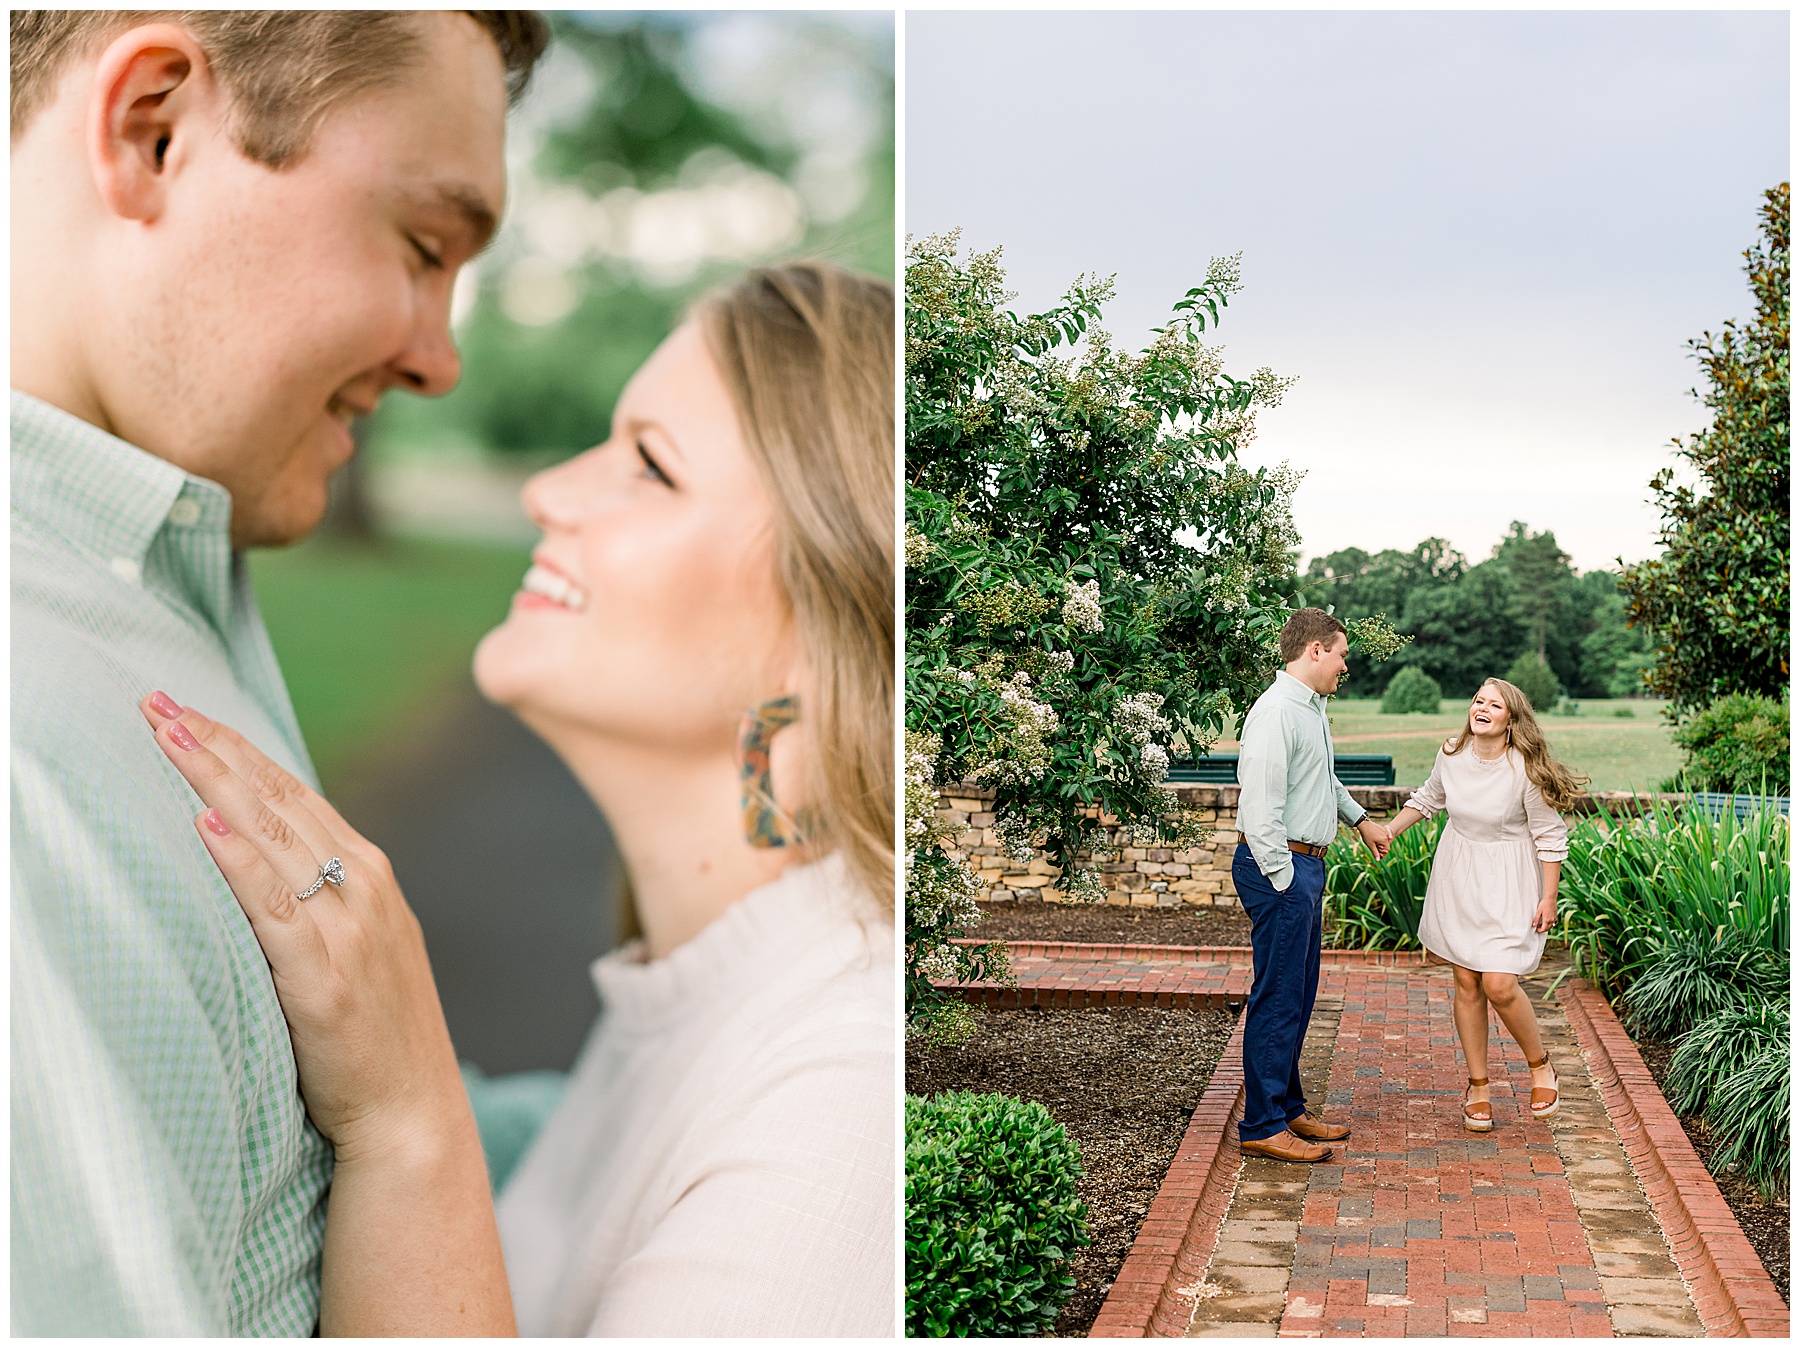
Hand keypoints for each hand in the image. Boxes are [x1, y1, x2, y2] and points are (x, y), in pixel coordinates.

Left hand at [140, 694, 463, 1159]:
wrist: (411, 1113)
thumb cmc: (374, 1036)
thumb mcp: (356, 947)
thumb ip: (317, 898)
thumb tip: (251, 857)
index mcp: (370, 876)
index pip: (292, 793)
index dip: (236, 747)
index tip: (184, 710)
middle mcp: (364, 888)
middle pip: (277, 799)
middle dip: (214, 744)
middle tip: (155, 700)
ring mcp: (348, 930)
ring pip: (273, 836)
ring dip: (215, 779)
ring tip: (165, 736)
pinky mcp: (324, 977)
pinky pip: (275, 906)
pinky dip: (240, 859)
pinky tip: (206, 822)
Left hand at [1356, 817, 1390, 858]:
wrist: (1364, 824)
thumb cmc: (1367, 835)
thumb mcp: (1371, 845)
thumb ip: (1375, 853)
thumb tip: (1378, 860)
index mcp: (1384, 840)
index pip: (1387, 849)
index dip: (1382, 852)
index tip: (1377, 852)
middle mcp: (1386, 836)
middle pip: (1386, 845)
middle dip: (1381, 848)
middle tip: (1374, 847)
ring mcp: (1384, 832)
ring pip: (1384, 841)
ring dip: (1380, 843)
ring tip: (1373, 842)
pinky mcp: (1382, 829)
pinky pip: (1382, 836)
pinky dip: (1379, 839)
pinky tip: (1373, 838)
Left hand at [1532, 895, 1556, 933]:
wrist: (1550, 899)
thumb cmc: (1544, 904)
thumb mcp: (1538, 911)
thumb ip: (1536, 919)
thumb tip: (1533, 925)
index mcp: (1547, 920)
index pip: (1544, 929)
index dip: (1539, 930)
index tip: (1536, 929)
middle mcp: (1551, 920)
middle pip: (1547, 929)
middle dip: (1542, 929)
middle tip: (1537, 927)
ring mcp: (1554, 918)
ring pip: (1550, 926)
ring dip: (1546, 927)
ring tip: (1540, 924)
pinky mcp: (1555, 916)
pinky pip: (1553, 922)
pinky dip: (1549, 924)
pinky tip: (1545, 920)